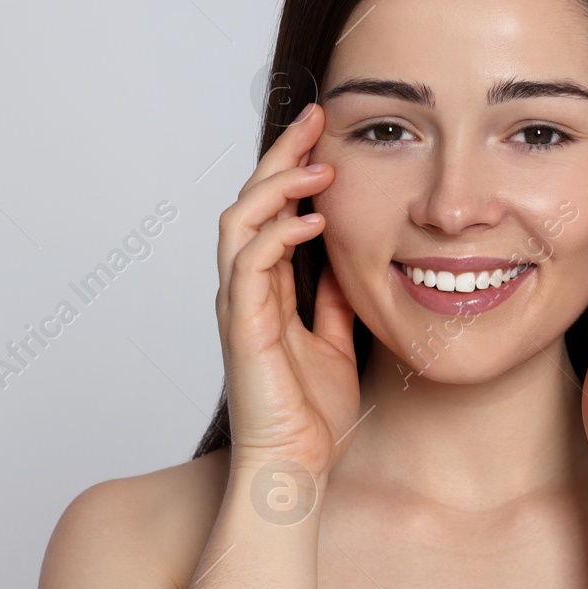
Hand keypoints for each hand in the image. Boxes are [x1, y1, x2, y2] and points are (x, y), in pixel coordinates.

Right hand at [216, 103, 359, 478]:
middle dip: (280, 155)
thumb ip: (333, 299)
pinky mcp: (243, 328)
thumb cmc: (311, 417)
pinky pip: (250, 264)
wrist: (296, 470)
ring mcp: (239, 307)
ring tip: (319, 164)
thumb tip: (348, 259)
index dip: (291, 168)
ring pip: (239, 222)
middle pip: (248, 201)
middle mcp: (243, 291)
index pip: (270, 210)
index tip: (322, 133)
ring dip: (278, 185)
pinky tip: (314, 221)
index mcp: (265, 290)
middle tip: (314, 118)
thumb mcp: (337, 341)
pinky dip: (278, 234)